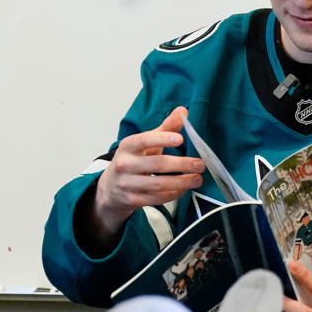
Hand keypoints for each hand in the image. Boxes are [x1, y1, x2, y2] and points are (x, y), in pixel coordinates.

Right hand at [92, 107, 204, 239]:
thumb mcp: (145, 142)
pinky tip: (184, 189)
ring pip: (158, 184)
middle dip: (182, 164)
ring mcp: (127, 184)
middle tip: (200, 164)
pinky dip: (173, 194)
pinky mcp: (132, 200)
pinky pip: (157, 198)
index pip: (145, 140)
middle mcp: (125, 164)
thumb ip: (165, 128)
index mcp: (128, 146)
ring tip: (198, 179)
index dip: (162, 139)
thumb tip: (183, 111)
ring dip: (182, 182)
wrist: (111, 187)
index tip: (180, 139)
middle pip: (157, 164)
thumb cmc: (133, 160)